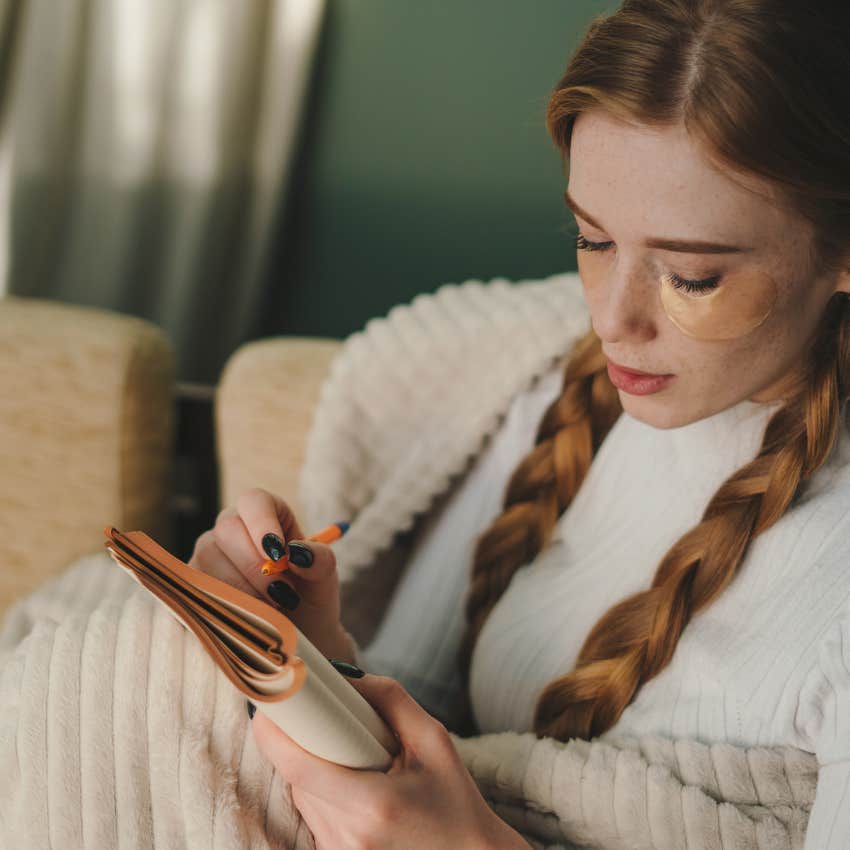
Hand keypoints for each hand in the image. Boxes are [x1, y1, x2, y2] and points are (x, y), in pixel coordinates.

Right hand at [188, 487, 345, 655]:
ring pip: (209, 558)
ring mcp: (209, 554)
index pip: (255, 502)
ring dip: (241, 588)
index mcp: (266, 513)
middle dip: (255, 566)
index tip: (278, 555)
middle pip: (228, 530)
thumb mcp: (323, 576)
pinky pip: (195, 586)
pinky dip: (224, 603)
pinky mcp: (193, 582)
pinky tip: (246, 617)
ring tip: (270, 609)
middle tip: (282, 594)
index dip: (263, 524)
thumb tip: (300, 554)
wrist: (296, 634)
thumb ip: (319, 560)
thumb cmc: (309, 595)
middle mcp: (232, 527)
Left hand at [248, 672, 531, 849]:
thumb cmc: (455, 801)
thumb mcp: (434, 740)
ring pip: (302, 797)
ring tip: (355, 759)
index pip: (301, 768)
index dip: (275, 735)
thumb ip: (391, 700)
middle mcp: (348, 836)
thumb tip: (346, 675)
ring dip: (313, 769)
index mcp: (373, 805)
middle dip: (303, 742)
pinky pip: (314, 815)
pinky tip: (355, 786)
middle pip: (298, 778)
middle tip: (323, 718)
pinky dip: (323, 793)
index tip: (266, 706)